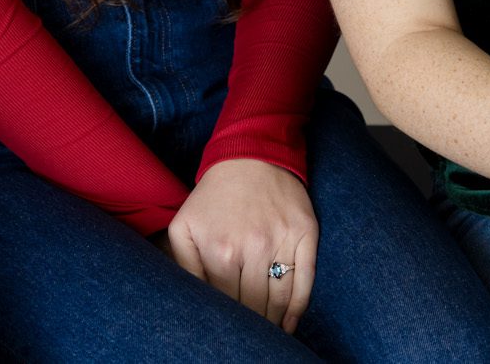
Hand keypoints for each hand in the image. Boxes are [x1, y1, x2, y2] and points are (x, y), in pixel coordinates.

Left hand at [165, 158, 317, 331]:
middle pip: (253, 308)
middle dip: (249, 326)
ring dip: (272, 323)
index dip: (226, 321)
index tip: (226, 328)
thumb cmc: (215, 196)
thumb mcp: (184, 226)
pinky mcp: (305, 235)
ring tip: (264, 334)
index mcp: (220, 252)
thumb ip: (183, 267)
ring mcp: (282, 243)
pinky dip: (297, 309)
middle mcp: (253, 250)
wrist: (252, 153)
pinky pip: (305, 282)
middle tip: (244, 335)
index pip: (225, 305)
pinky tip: (288, 324)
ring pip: (279, 301)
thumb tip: (192, 303)